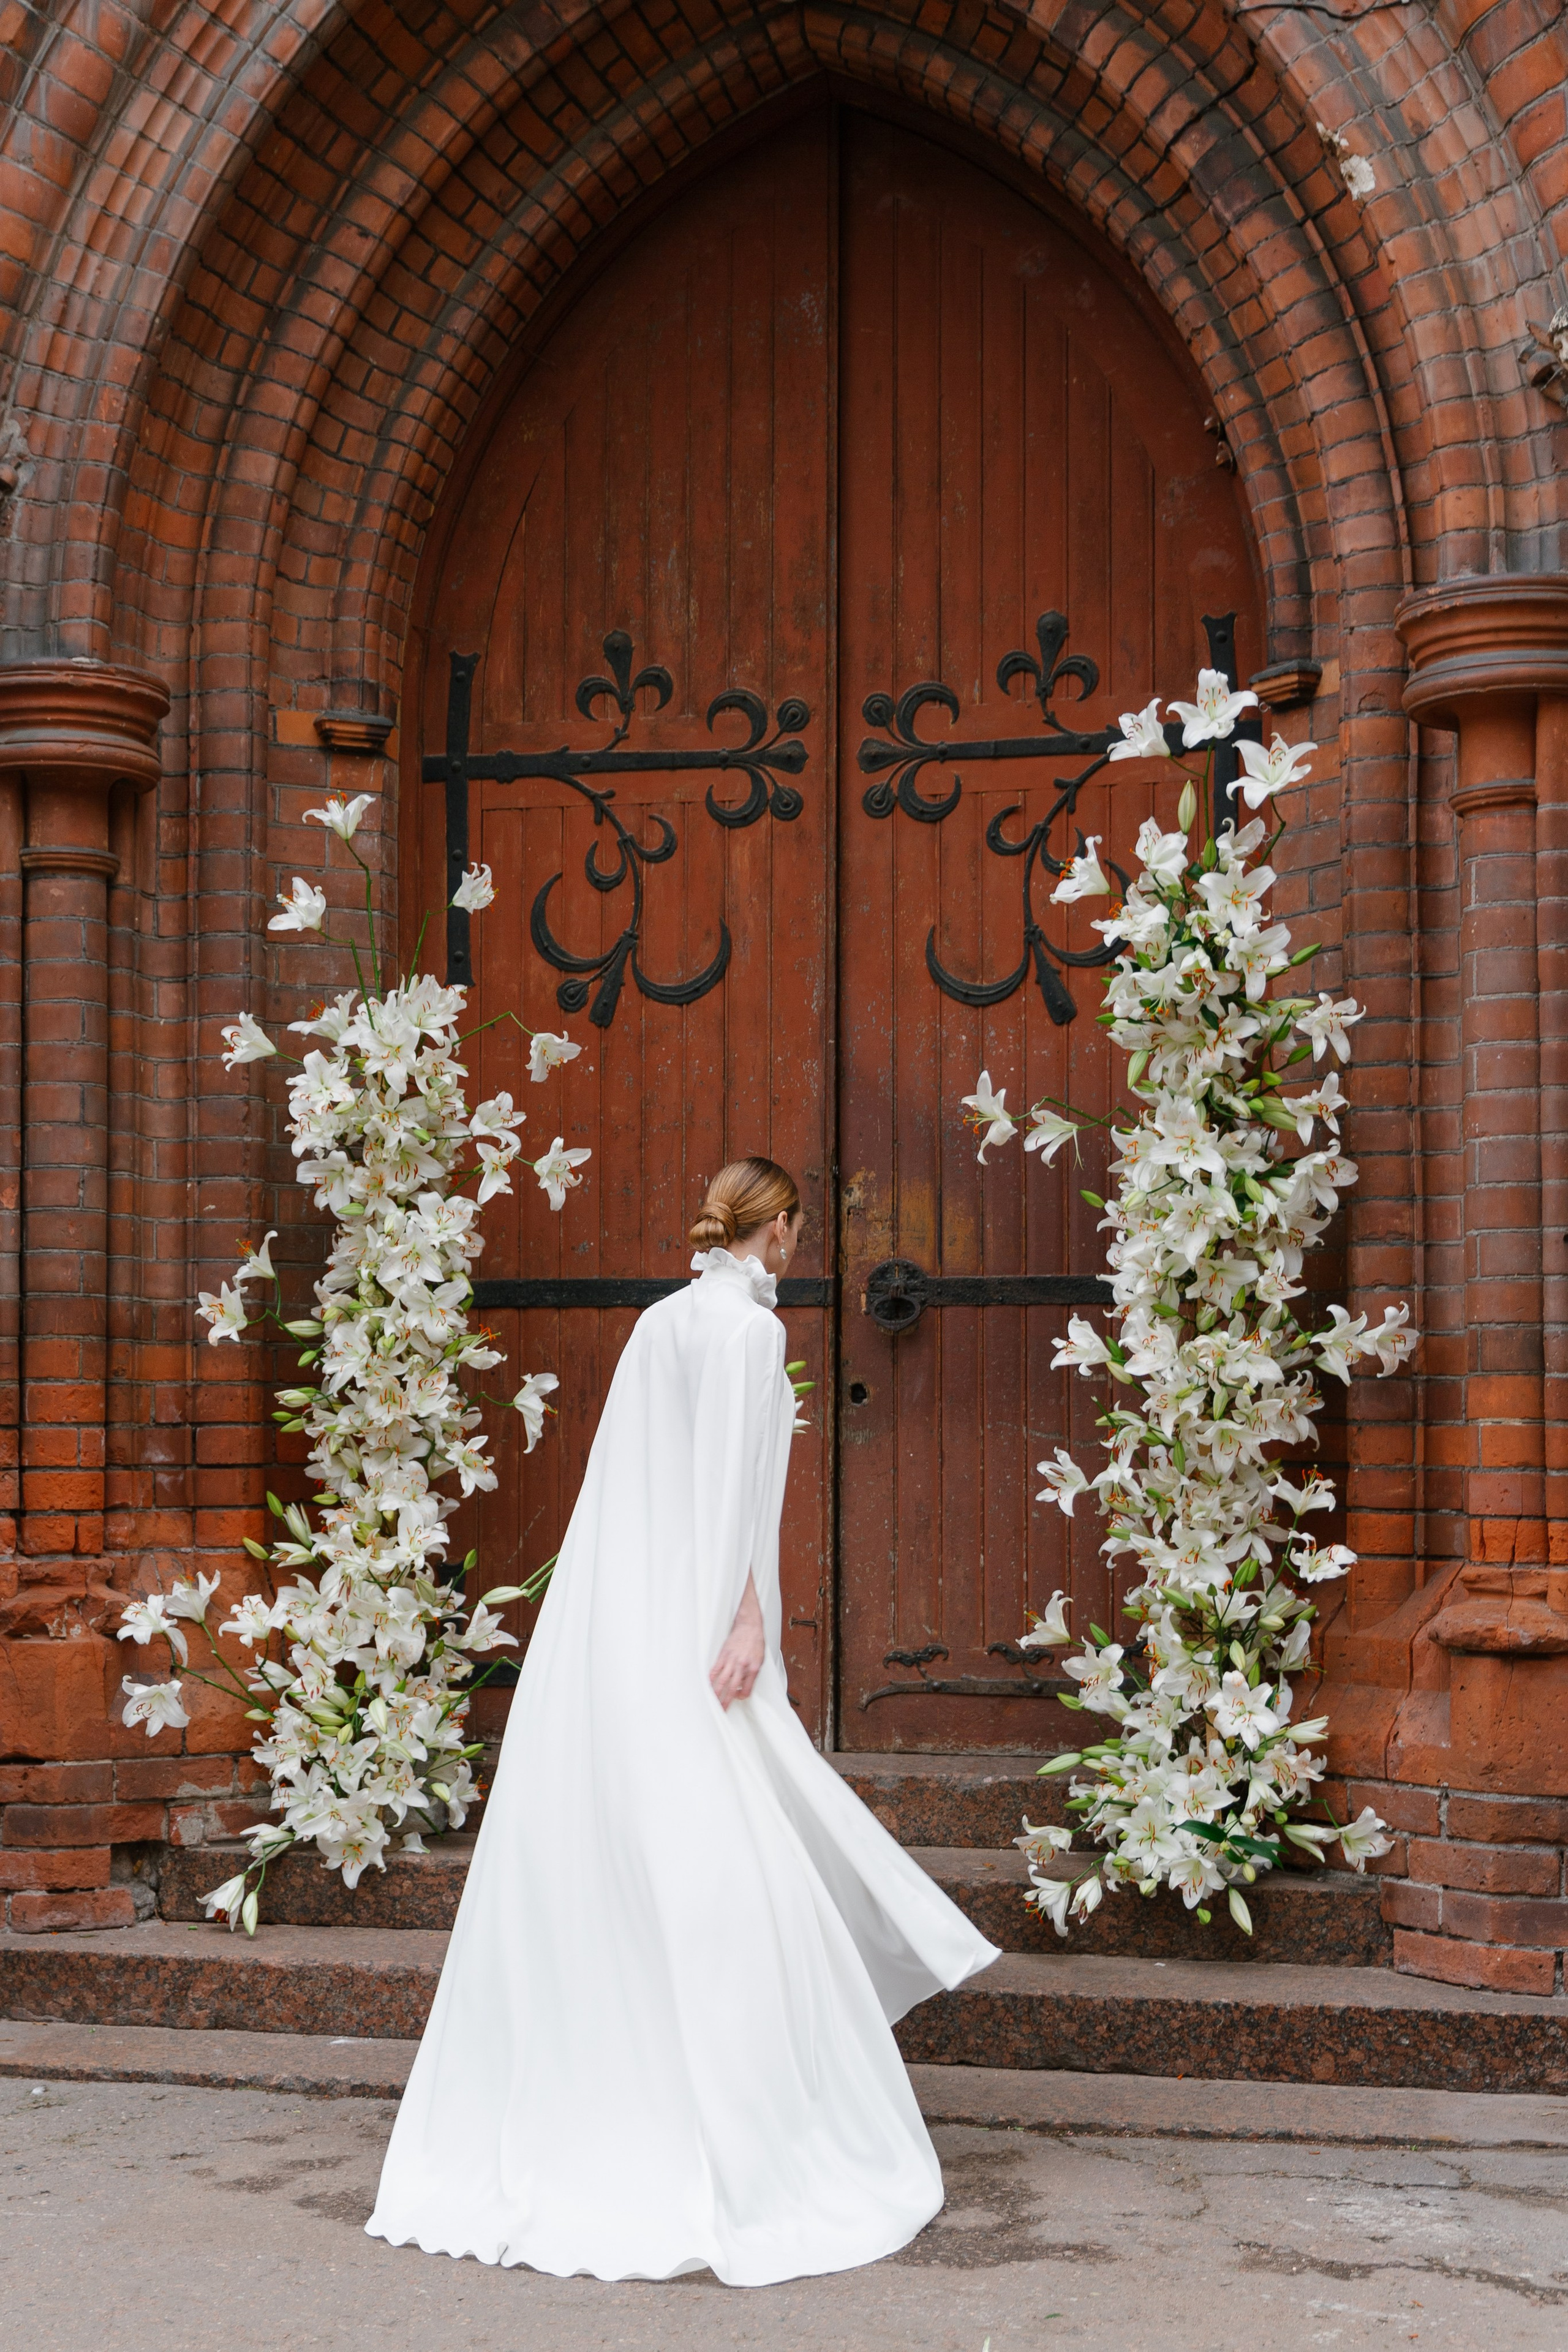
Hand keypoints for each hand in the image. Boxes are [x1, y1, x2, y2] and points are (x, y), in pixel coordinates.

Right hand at [710, 1575, 764, 1709]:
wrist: (749, 1626)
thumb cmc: (756, 1643)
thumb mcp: (760, 1659)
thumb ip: (752, 1674)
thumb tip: (742, 1687)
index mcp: (753, 1668)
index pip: (746, 1689)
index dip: (741, 1696)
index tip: (737, 1698)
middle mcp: (742, 1666)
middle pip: (732, 1689)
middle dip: (726, 1701)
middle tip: (722, 1711)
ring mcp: (731, 1661)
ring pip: (722, 1681)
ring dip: (717, 1694)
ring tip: (712, 1703)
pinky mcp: (723, 1655)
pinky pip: (715, 1670)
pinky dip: (711, 1679)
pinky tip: (708, 1686)